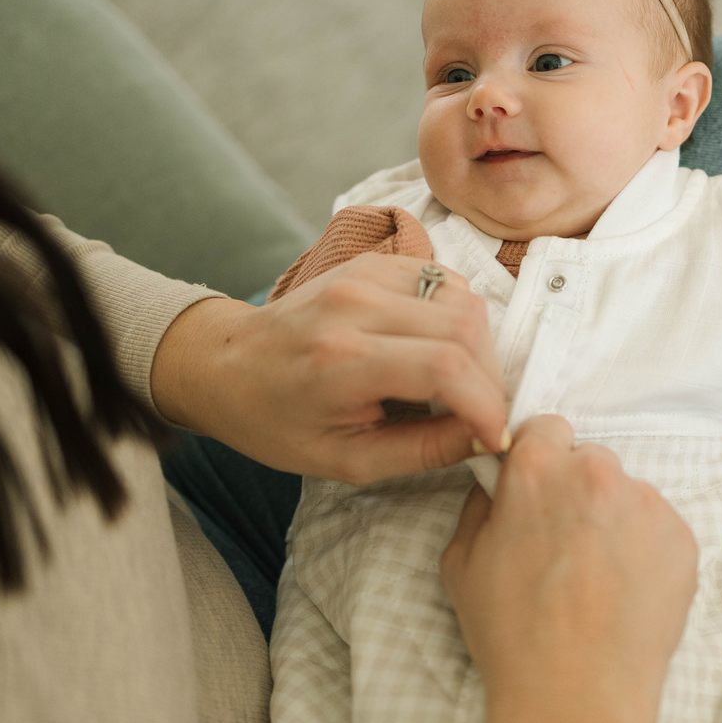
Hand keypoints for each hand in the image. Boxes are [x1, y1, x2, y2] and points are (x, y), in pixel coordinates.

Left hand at [150, 253, 507, 482]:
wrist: (227, 365)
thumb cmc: (277, 421)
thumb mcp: (344, 460)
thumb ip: (421, 452)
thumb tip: (483, 438)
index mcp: (341, 359)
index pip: (445, 366)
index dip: (486, 404)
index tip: (494, 436)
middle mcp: (355, 304)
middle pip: (465, 324)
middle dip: (490, 376)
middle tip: (482, 413)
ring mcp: (364, 274)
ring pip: (463, 296)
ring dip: (480, 345)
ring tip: (465, 383)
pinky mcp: (371, 262)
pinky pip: (443, 279)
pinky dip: (459, 316)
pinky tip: (444, 348)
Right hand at [440, 416, 696, 722]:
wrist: (575, 697)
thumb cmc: (510, 633)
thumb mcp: (461, 560)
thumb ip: (482, 503)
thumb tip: (500, 482)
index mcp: (538, 467)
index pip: (546, 427)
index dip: (540, 460)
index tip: (539, 492)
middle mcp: (597, 471)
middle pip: (589, 460)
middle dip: (577, 491)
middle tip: (567, 545)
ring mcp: (646, 503)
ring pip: (627, 494)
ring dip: (614, 520)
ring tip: (598, 579)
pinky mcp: (682, 538)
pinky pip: (659, 527)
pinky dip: (645, 550)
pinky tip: (625, 592)